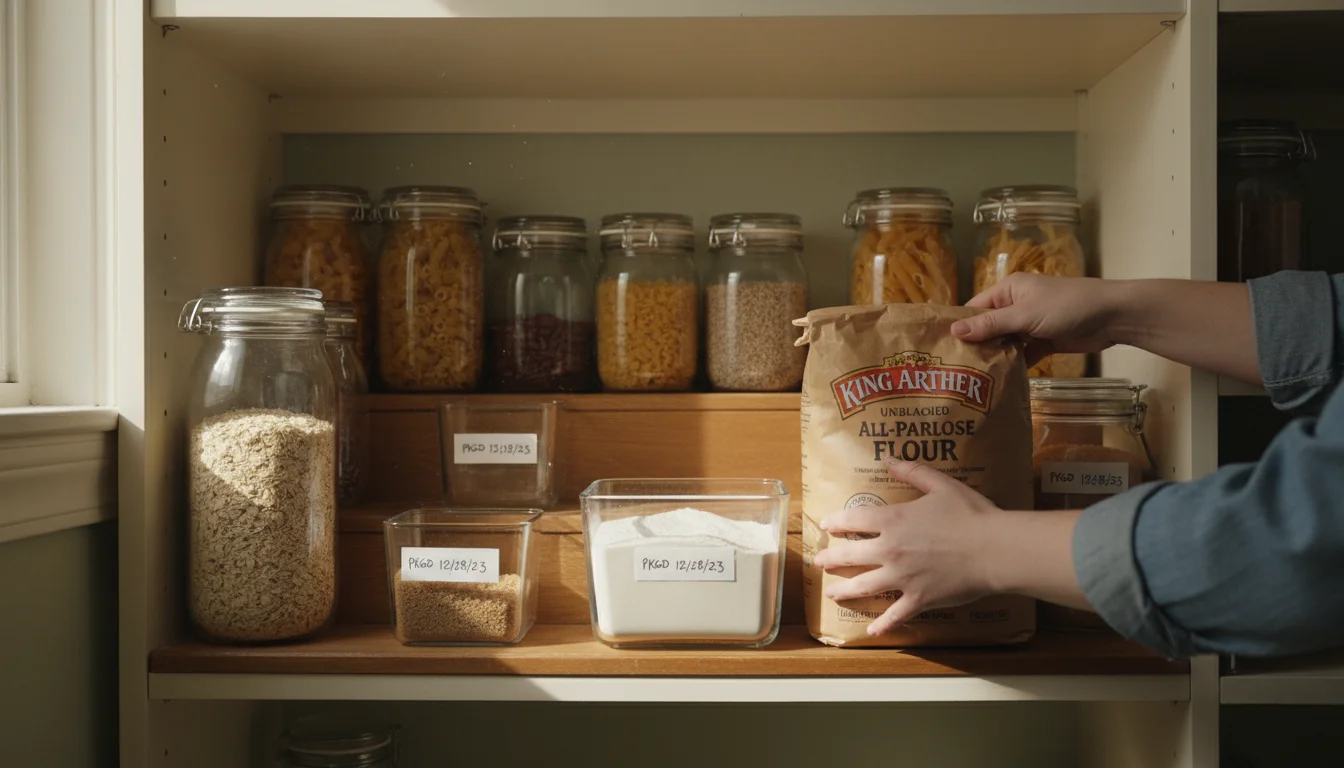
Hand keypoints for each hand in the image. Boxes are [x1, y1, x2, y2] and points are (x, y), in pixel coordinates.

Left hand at [810, 458, 1000, 636]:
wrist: (994, 550)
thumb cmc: (971, 514)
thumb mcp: (941, 485)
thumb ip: (912, 472)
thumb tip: (887, 458)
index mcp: (893, 521)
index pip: (853, 520)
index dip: (837, 522)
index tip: (826, 525)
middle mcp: (890, 550)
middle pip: (850, 556)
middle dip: (831, 559)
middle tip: (819, 563)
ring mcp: (902, 578)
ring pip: (864, 587)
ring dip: (844, 591)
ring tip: (831, 593)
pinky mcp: (919, 599)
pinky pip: (895, 614)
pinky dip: (882, 625)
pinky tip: (871, 631)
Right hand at [951, 274, 1119, 365]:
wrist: (1112, 316)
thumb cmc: (1066, 306)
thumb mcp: (1024, 315)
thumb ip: (990, 325)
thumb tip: (953, 331)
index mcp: (1008, 290)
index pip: (975, 308)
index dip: (960, 326)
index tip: (942, 349)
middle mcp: (1016, 305)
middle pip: (988, 327)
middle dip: (976, 346)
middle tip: (954, 371)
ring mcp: (1030, 324)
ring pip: (1005, 343)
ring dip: (995, 358)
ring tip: (974, 380)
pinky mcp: (1044, 341)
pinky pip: (1023, 354)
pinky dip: (1015, 365)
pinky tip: (1001, 381)